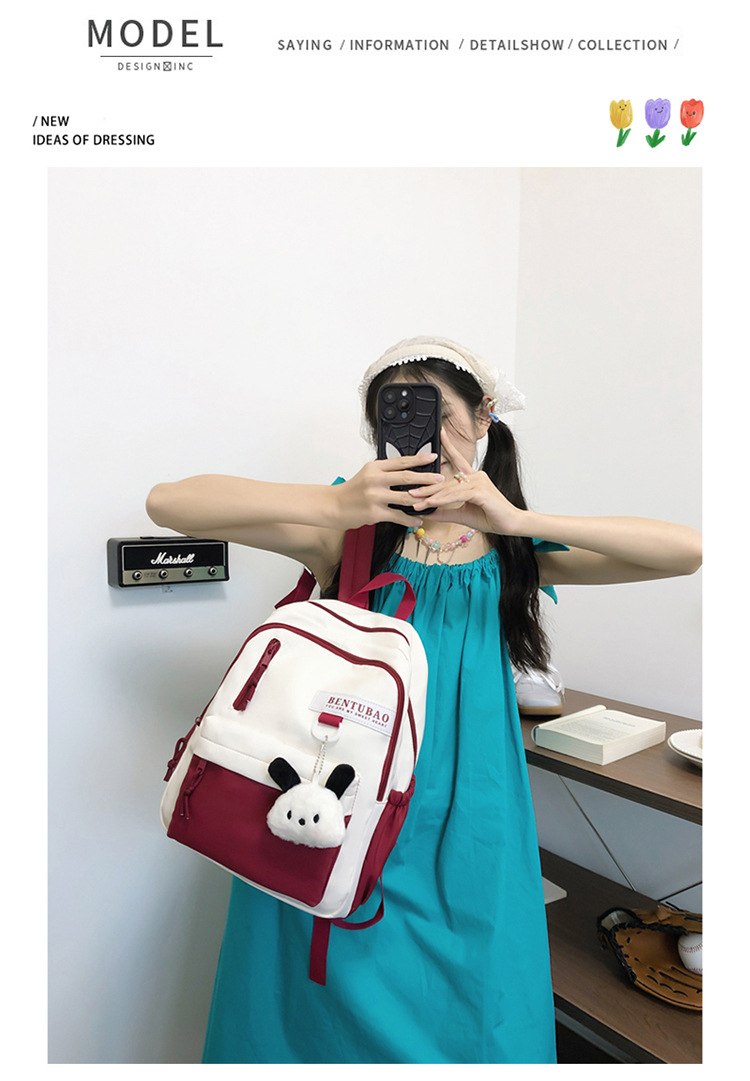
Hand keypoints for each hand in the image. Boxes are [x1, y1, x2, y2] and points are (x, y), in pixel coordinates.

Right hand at [333, 452, 444, 528]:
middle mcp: (375, 480)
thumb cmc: (352, 491)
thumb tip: (406, 471)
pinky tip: (418, 520)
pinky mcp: (375, 512)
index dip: (419, 459)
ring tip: (434, 500)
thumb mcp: (367, 474)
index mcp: (374, 467)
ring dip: (422, 500)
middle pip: (406, 477)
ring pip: (405, 498)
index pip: (401, 461)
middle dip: (426, 478)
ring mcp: (375, 496)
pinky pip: (398, 516)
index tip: (433, 456)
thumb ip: (385, 472)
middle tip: (440, 478)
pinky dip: (410, 519)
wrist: (334, 506)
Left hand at [410, 429, 525, 535]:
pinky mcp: (482, 491)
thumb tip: (428, 512)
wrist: (511, 525)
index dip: (448, 445)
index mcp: (473, 478)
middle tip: (410, 491)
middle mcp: (476, 476)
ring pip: (450, 488)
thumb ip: (445, 512)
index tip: (440, 432)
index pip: (458, 459)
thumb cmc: (491, 517)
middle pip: (447, 480)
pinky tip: (432, 503)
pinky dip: (443, 499)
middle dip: (428, 488)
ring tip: (416, 501)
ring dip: (432, 496)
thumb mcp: (462, 515)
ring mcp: (480, 482)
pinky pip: (457, 495)